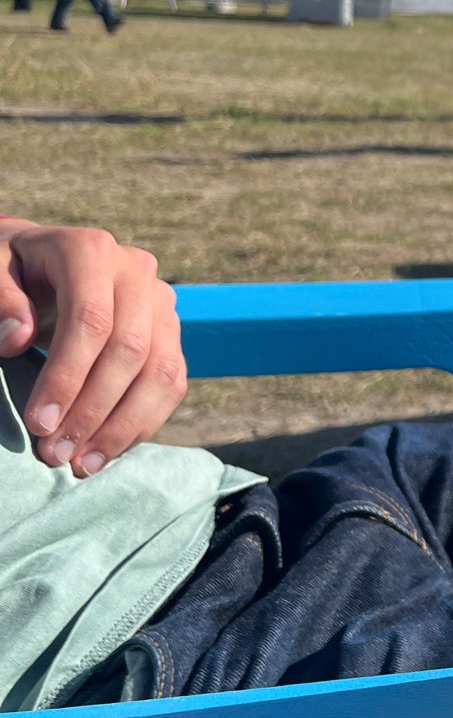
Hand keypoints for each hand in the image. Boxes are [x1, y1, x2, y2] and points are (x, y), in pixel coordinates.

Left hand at [0, 220, 187, 474]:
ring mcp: (160, 302)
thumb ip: (0, 299)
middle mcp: (136, 271)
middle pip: (130, 350)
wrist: (39, 263)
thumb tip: (19, 338)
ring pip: (160, 371)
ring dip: (122, 427)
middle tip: (53, 455)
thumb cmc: (8, 271)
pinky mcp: (170, 332)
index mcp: (90, 250)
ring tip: (81, 466)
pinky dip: (141, 424)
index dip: (67, 378)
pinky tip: (105, 452)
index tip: (39, 424)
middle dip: (92, 411)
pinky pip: (171, 384)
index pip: (91, 320)